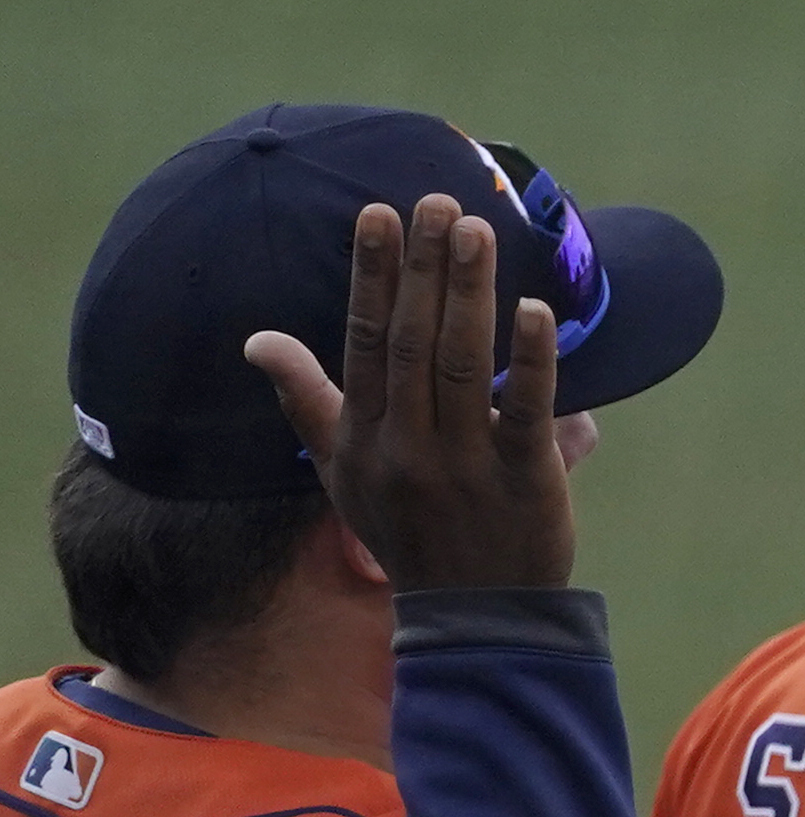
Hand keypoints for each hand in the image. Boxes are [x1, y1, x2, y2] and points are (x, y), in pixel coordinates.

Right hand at [241, 195, 573, 590]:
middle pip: (414, 341)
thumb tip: (258, 340)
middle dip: (424, 268)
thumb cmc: (406, 532)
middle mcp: (407, 445)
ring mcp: (465, 463)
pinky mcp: (526, 481)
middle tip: (440, 201)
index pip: (364, 339)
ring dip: (470, 293)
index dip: (372, 276)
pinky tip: (535, 311)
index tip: (379, 214)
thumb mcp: (340, 472)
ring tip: (478, 231)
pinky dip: (532, 361)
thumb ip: (305, 400)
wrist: (473, 615)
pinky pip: (528, 412)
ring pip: (464, 365)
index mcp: (364, 435)